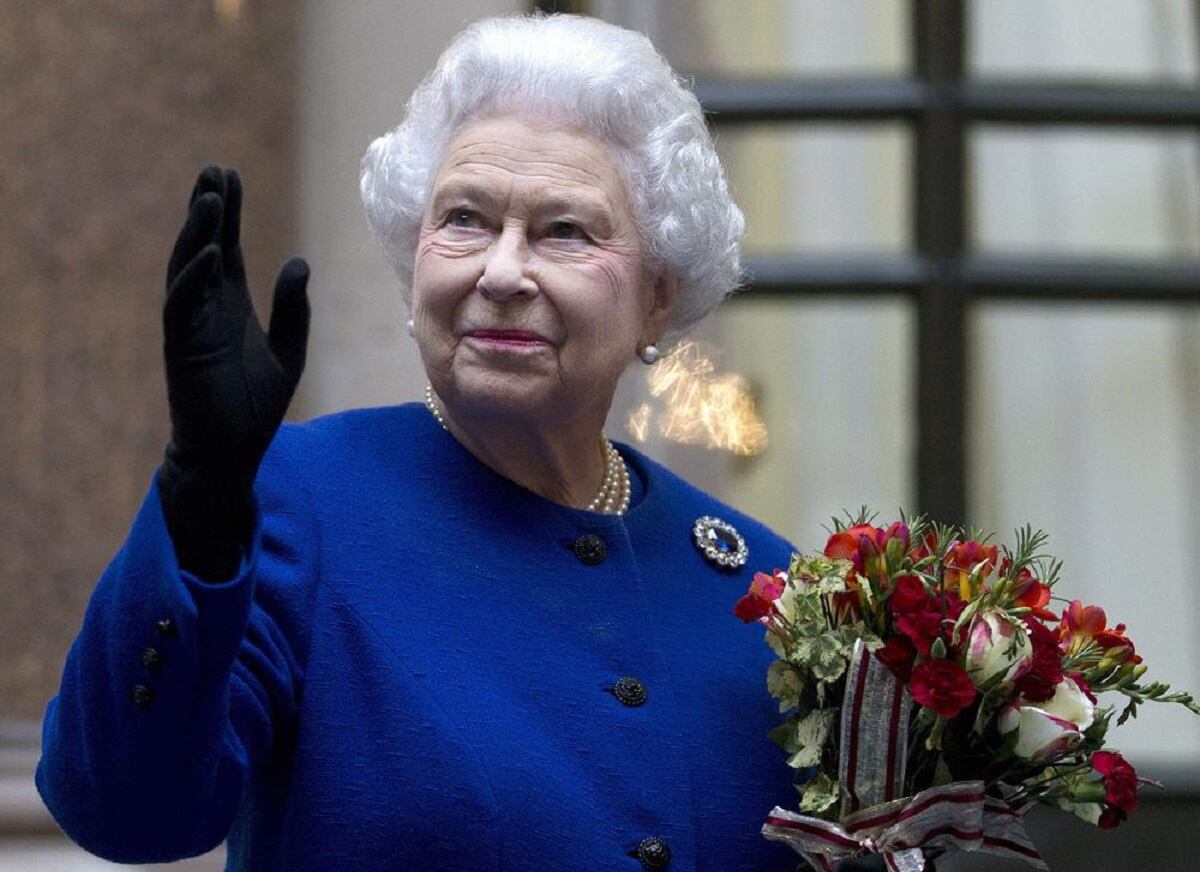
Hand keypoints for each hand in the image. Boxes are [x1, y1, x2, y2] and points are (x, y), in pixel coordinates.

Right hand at [157, 166, 310, 578]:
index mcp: (230, 305)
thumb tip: (297, 262)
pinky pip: (181, 306)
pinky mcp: (182, 348)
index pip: (226, 248)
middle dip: (209, 209)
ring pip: (187, 268)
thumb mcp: (288, 352)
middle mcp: (207, 308)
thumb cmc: (255, 406)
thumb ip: (292, 310)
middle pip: (204, 247)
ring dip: (197, 233)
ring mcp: (191, 325)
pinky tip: (207, 253)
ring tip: (209, 199)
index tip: (229, 176)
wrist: (231, 452)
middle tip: (215, 169)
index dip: (228, 213)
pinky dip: (192, 278)